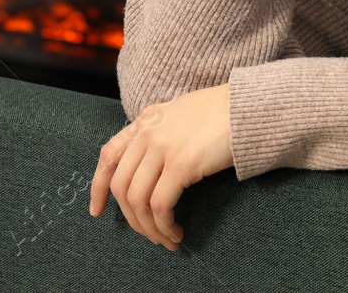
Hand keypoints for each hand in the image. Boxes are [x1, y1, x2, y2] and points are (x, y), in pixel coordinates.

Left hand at [88, 83, 232, 250]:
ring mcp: (162, 147)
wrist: (249, 108)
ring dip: (149, 228)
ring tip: (166, 239)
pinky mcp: (180, 164)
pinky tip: (176, 231)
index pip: (109, 154)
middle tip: (149, 235)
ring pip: (137, 200)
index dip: (98, 186)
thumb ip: (162, 133)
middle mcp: (147, 132)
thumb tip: (152, 166)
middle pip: (121, 185)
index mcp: (145, 120)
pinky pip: (160, 205)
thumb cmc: (222, 114)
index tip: (97, 210)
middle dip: (131, 218)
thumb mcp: (180, 115)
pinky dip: (164, 225)